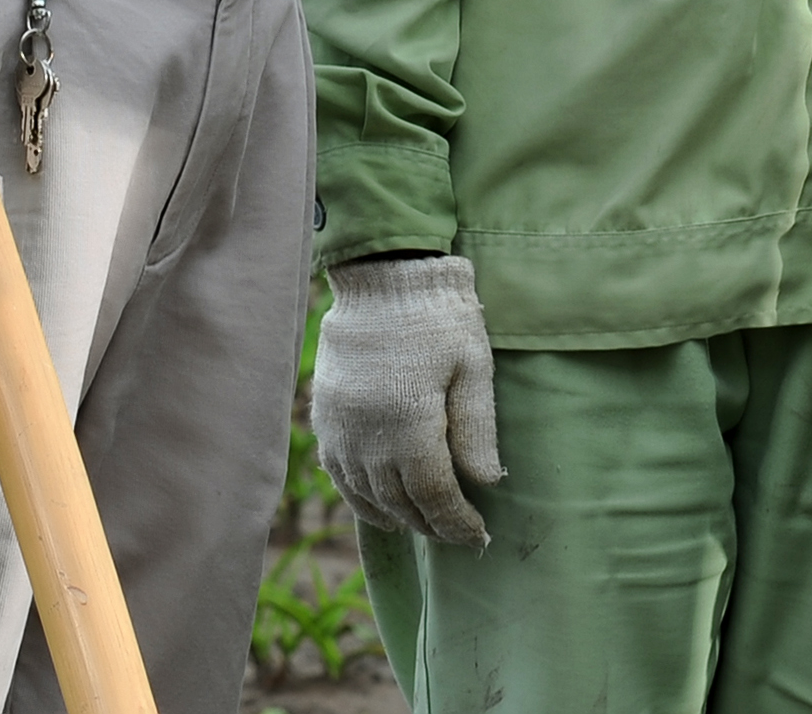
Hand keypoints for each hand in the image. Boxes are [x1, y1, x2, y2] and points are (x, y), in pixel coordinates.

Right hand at [312, 253, 503, 544]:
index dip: (456, 523)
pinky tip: (381, 505)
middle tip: (458, 535)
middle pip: (399, 503)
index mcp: (408, 426)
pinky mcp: (325, 416)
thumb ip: (477, 428)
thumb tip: (486, 483)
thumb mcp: (473, 366)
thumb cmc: (439, 317)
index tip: (479, 536)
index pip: (433, 497)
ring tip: (425, 526)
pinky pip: (339, 474)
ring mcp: (340, 429)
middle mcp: (367, 437)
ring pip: (366, 496)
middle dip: (431, 526)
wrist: (384, 275)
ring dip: (397, 517)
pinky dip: (361, 498)